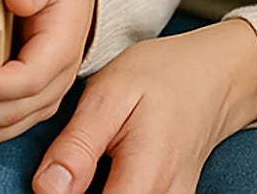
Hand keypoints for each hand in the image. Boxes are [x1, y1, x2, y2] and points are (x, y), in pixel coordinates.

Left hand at [30, 20, 256, 193]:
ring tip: (83, 164)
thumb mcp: (109, 94)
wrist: (212, 75)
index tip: (50, 183)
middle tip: (69, 165)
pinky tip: (100, 171)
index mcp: (145, 178)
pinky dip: (112, 188)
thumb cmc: (160, 76)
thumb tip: (44, 190)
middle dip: (76, 193)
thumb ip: (78, 146)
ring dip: (96, 189)